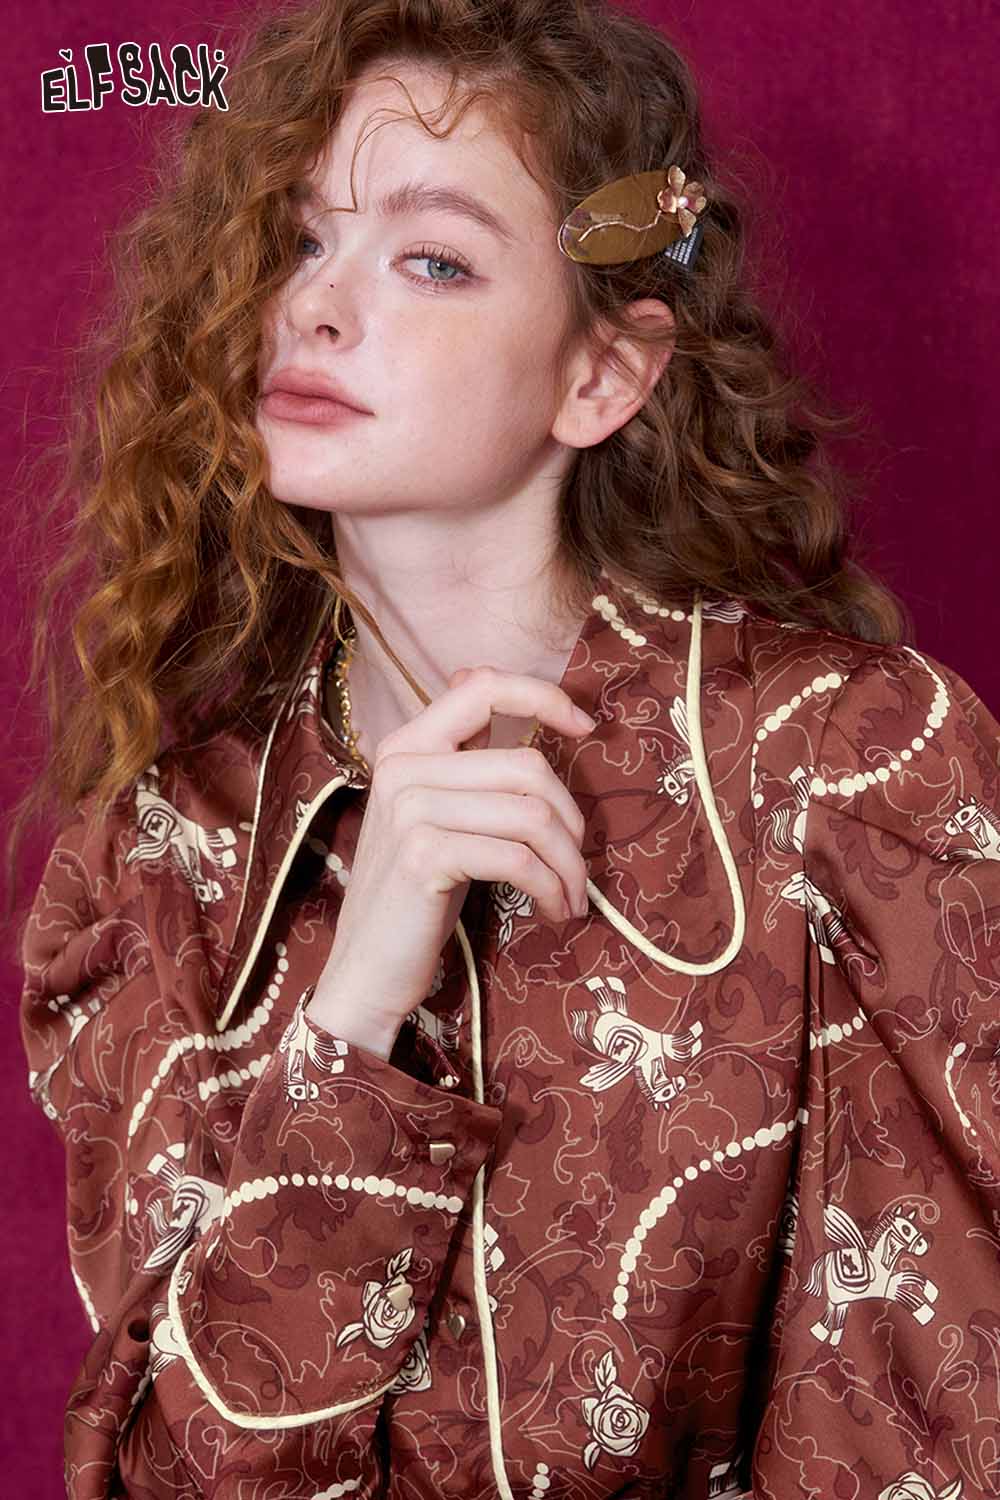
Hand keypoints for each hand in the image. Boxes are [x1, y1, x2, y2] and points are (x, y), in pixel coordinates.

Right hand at [311, 665, 595, 1040]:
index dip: (543, 697)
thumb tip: (499, 693)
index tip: (585, 728)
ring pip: (532, 815)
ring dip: (568, 864)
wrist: (366, 968)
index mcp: (406, 745)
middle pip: (527, 766)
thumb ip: (462, 759)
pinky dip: (551, 888)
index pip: (483, 687)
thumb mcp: (437, 815)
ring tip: (571, 896)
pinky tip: (554, 911)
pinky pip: (518, 859)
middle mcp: (403, 765)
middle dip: (571, 821)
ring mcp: (410, 809)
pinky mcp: (424, 855)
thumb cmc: (415, 894)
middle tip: (577, 864)